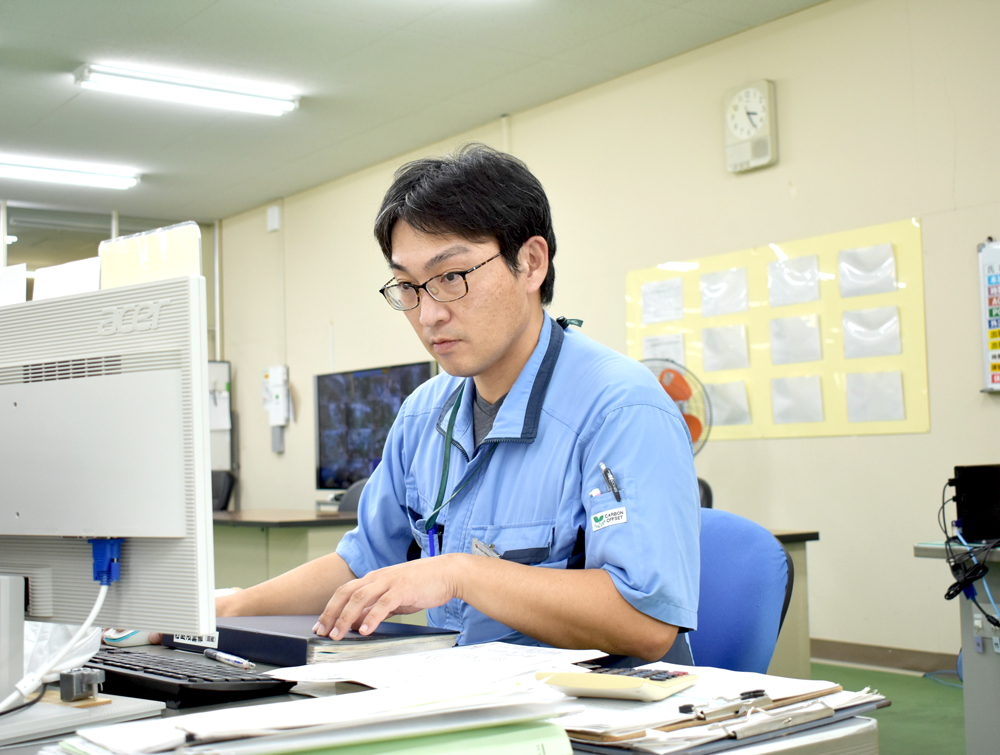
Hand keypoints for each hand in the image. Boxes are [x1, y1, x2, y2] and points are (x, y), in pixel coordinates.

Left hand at [313, 554, 465, 638]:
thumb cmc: (424, 584)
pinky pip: (383, 604)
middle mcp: (378, 578)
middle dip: (331, 613)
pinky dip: (372, 617)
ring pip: (360, 598)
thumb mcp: (395, 596)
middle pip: (346, 593)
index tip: (321, 625)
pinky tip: (365, 630)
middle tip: (322, 632)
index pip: (345, 591)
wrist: (448, 573)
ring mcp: (390, 582)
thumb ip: (377, 607)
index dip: (330, 608)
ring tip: (338, 634)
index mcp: (375, 578)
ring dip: (346, 617)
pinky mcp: (403, 589)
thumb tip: (360, 622)